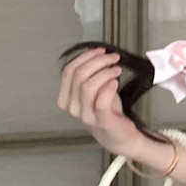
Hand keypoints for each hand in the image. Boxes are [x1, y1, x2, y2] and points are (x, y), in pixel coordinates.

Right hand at [57, 45, 145, 160]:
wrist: (119, 135)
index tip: (100, 50)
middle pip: (79, 75)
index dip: (85, 56)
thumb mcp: (94, 89)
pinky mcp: (102, 121)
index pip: (68, 70)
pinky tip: (115, 82)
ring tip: (117, 70)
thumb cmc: (106, 110)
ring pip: (88, 86)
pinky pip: (100, 101)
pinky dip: (108, 87)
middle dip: (98, 61)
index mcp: (66, 98)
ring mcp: (86, 116)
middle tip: (113, 58)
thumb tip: (98, 52)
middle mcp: (72, 108)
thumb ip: (91, 73)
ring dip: (105, 72)